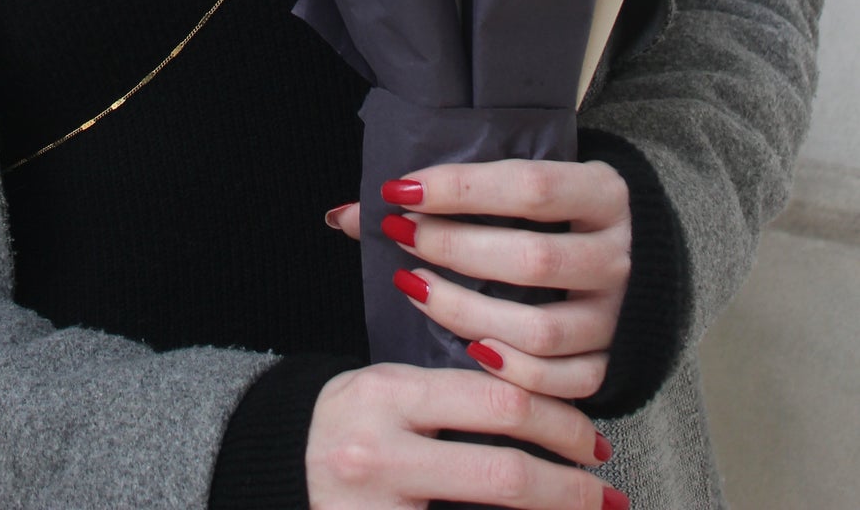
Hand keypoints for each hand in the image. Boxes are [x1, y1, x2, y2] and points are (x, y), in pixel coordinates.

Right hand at [305, 362, 621, 507]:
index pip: (496, 400)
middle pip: (504, 474)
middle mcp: (379, 454)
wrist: (275, 468)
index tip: (590, 437)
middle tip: (605, 493)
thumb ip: (451, 391)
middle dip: (570, 487)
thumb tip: (542, 403)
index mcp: (386, 393)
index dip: (558, 421)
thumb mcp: (387, 387)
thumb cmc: (346, 425)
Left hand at [326, 159, 631, 401]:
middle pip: (532, 260)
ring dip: (468, 312)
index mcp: (603, 191)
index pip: (529, 185)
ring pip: (541, 328)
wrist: (621, 256)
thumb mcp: (514, 188)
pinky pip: (563, 382)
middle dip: (454, 249)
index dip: (459, 188)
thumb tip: (341, 216)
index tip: (400, 190)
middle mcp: (619, 252)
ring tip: (416, 290)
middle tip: (401, 237)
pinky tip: (469, 349)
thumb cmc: (547, 215)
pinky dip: (512, 371)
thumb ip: (438, 197)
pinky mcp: (612, 361)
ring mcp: (617, 314)